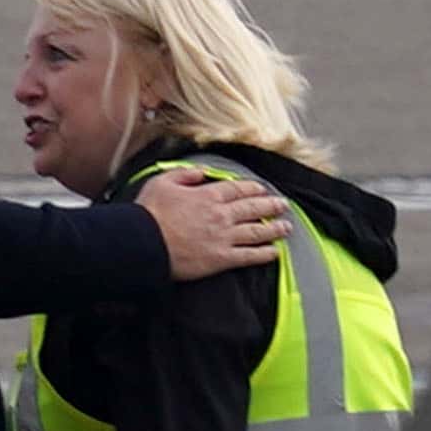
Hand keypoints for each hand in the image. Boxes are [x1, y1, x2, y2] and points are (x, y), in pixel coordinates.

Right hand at [134, 172, 288, 280]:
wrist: (144, 244)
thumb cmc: (149, 214)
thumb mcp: (162, 182)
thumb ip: (184, 175)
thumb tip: (201, 172)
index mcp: (208, 195)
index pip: (238, 190)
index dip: (253, 189)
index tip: (263, 190)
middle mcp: (221, 215)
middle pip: (253, 209)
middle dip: (271, 206)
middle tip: (283, 205)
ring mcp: (223, 237)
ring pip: (256, 231)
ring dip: (274, 229)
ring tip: (286, 227)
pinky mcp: (221, 258)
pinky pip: (248, 256)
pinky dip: (264, 254)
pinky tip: (275, 253)